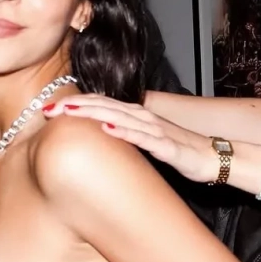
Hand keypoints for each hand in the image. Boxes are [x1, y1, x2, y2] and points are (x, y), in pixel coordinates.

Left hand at [43, 95, 216, 182]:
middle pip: (105, 106)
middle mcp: (144, 118)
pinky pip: (144, 138)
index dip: (75, 104)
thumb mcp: (147, 142)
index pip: (101, 105)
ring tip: (68, 111)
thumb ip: (125, 137)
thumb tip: (99, 140)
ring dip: (93, 112)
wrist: (213, 158)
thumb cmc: (181, 151)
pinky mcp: (168, 146)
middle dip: (74, 106)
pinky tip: (107, 128)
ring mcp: (156, 131)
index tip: (47, 109)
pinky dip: (125, 131)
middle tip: (46, 109)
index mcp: (137, 117)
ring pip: (120, 117)